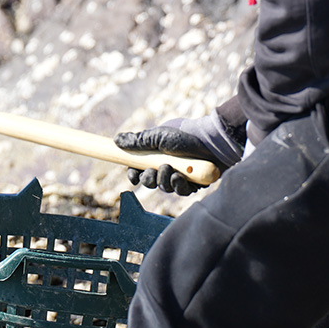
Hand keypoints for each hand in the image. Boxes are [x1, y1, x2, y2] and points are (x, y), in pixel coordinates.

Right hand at [115, 112, 243, 195]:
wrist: (212, 141)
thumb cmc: (185, 135)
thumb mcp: (158, 137)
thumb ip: (138, 141)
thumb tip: (116, 140)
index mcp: (155, 155)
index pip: (138, 169)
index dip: (134, 174)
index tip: (133, 176)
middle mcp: (166, 167)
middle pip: (149, 182)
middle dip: (149, 179)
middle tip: (154, 171)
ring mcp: (179, 176)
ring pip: (164, 188)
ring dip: (164, 180)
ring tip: (170, 169)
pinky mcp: (193, 184)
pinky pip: (181, 192)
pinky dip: (179, 186)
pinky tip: (181, 177)